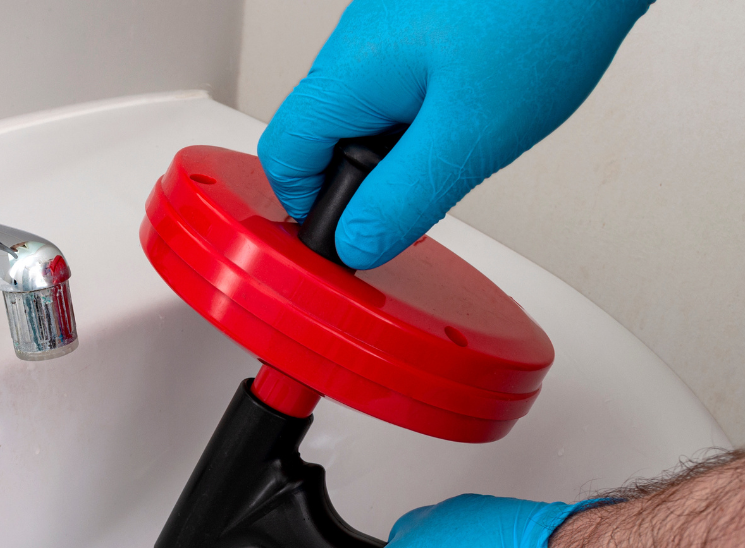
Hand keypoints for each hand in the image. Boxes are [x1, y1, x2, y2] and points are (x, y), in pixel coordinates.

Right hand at [257, 0, 653, 268]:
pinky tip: (476, 111)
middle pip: (321, 135)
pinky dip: (426, 113)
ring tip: (462, 146)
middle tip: (421, 198)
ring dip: (399, 148)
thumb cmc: (546, 16)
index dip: (308, 208)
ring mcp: (387, 22)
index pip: (283, 156)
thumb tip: (357, 243)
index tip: (350, 236)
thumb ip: (401, 200)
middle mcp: (355, 38)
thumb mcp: (468, 138)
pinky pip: (400, 82)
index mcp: (349, 70)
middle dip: (364, 181)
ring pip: (365, 111)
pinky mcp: (423, 16)